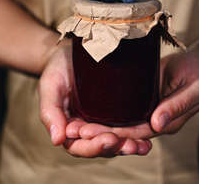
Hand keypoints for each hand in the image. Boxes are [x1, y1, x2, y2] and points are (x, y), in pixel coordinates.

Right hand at [38, 42, 151, 156]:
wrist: (72, 51)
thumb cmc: (58, 68)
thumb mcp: (51, 85)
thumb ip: (50, 111)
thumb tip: (57, 140)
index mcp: (69, 128)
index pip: (80, 146)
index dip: (93, 147)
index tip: (108, 139)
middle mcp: (87, 129)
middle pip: (102, 147)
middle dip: (116, 148)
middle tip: (131, 145)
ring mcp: (102, 122)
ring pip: (116, 141)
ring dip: (129, 146)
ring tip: (143, 146)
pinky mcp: (117, 113)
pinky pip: (126, 128)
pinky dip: (137, 134)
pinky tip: (149, 137)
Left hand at [70, 51, 198, 139]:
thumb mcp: (195, 89)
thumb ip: (177, 106)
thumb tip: (156, 124)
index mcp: (167, 123)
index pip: (138, 133)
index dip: (116, 135)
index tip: (94, 134)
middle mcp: (154, 121)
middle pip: (124, 132)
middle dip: (100, 133)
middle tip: (75, 131)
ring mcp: (146, 111)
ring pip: (120, 123)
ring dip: (98, 126)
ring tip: (74, 125)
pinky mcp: (141, 99)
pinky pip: (121, 110)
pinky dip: (104, 113)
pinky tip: (86, 110)